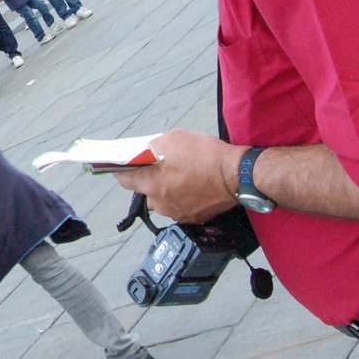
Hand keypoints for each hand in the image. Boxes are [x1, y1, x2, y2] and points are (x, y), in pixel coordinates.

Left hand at [113, 129, 242, 222]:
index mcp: (151, 184)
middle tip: (163, 167)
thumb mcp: (173, 139)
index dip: (122, 171)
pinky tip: (193, 185)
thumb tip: (146, 153)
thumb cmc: (204, 155)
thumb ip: (153, 148)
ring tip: (181, 176)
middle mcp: (160, 203)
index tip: (121, 166)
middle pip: (146, 192)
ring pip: (164, 201)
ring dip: (167, 190)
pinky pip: (180, 207)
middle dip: (150, 180)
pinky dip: (183, 198)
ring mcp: (177, 214)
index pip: (124, 181)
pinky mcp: (193, 218)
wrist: (236, 174)